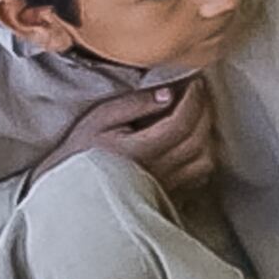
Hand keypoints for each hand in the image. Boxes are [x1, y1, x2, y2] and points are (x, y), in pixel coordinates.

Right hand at [58, 74, 218, 190]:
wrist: (71, 191)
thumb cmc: (81, 152)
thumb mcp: (99, 119)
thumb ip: (133, 104)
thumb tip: (168, 94)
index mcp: (141, 151)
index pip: (182, 122)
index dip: (194, 99)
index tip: (195, 82)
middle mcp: (158, 171)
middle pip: (198, 139)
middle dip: (205, 110)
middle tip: (200, 92)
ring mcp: (166, 187)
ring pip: (204, 160)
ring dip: (207, 134)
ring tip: (197, 115)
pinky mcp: (168, 197)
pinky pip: (198, 177)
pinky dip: (202, 156)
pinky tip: (191, 142)